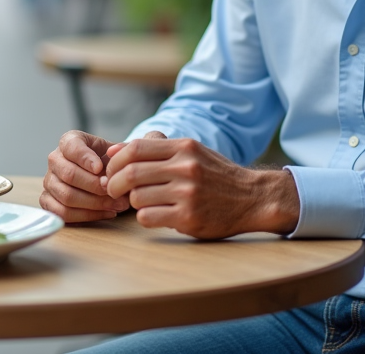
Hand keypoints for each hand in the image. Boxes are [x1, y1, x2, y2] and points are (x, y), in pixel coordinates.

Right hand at [41, 130, 131, 222]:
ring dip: (94, 203)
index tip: (100, 168)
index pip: (72, 147)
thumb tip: (116, 157)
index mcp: (68, 141)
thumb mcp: (113, 150)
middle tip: (112, 190)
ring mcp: (49, 181)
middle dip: (94, 185)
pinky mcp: (48, 201)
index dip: (85, 158)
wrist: (101, 174)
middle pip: (69, 174)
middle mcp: (55, 160)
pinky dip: (87, 216)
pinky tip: (106, 212)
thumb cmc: (107, 161)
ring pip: (67, 196)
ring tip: (116, 204)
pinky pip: (63, 213)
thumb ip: (119, 152)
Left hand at [104, 136, 299, 238]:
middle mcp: (185, 167)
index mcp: (184, 147)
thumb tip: (113, 151)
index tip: (112, 172)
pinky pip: (147, 217)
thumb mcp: (191, 152)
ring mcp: (187, 193)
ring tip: (143, 203)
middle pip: (131, 173)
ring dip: (133, 202)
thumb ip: (155, 150)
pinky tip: (155, 215)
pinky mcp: (189, 217)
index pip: (135, 148)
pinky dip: (144, 217)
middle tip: (114, 191)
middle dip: (115, 184)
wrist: (252, 197)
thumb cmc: (215, 174)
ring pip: (137, 197)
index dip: (116, 162)